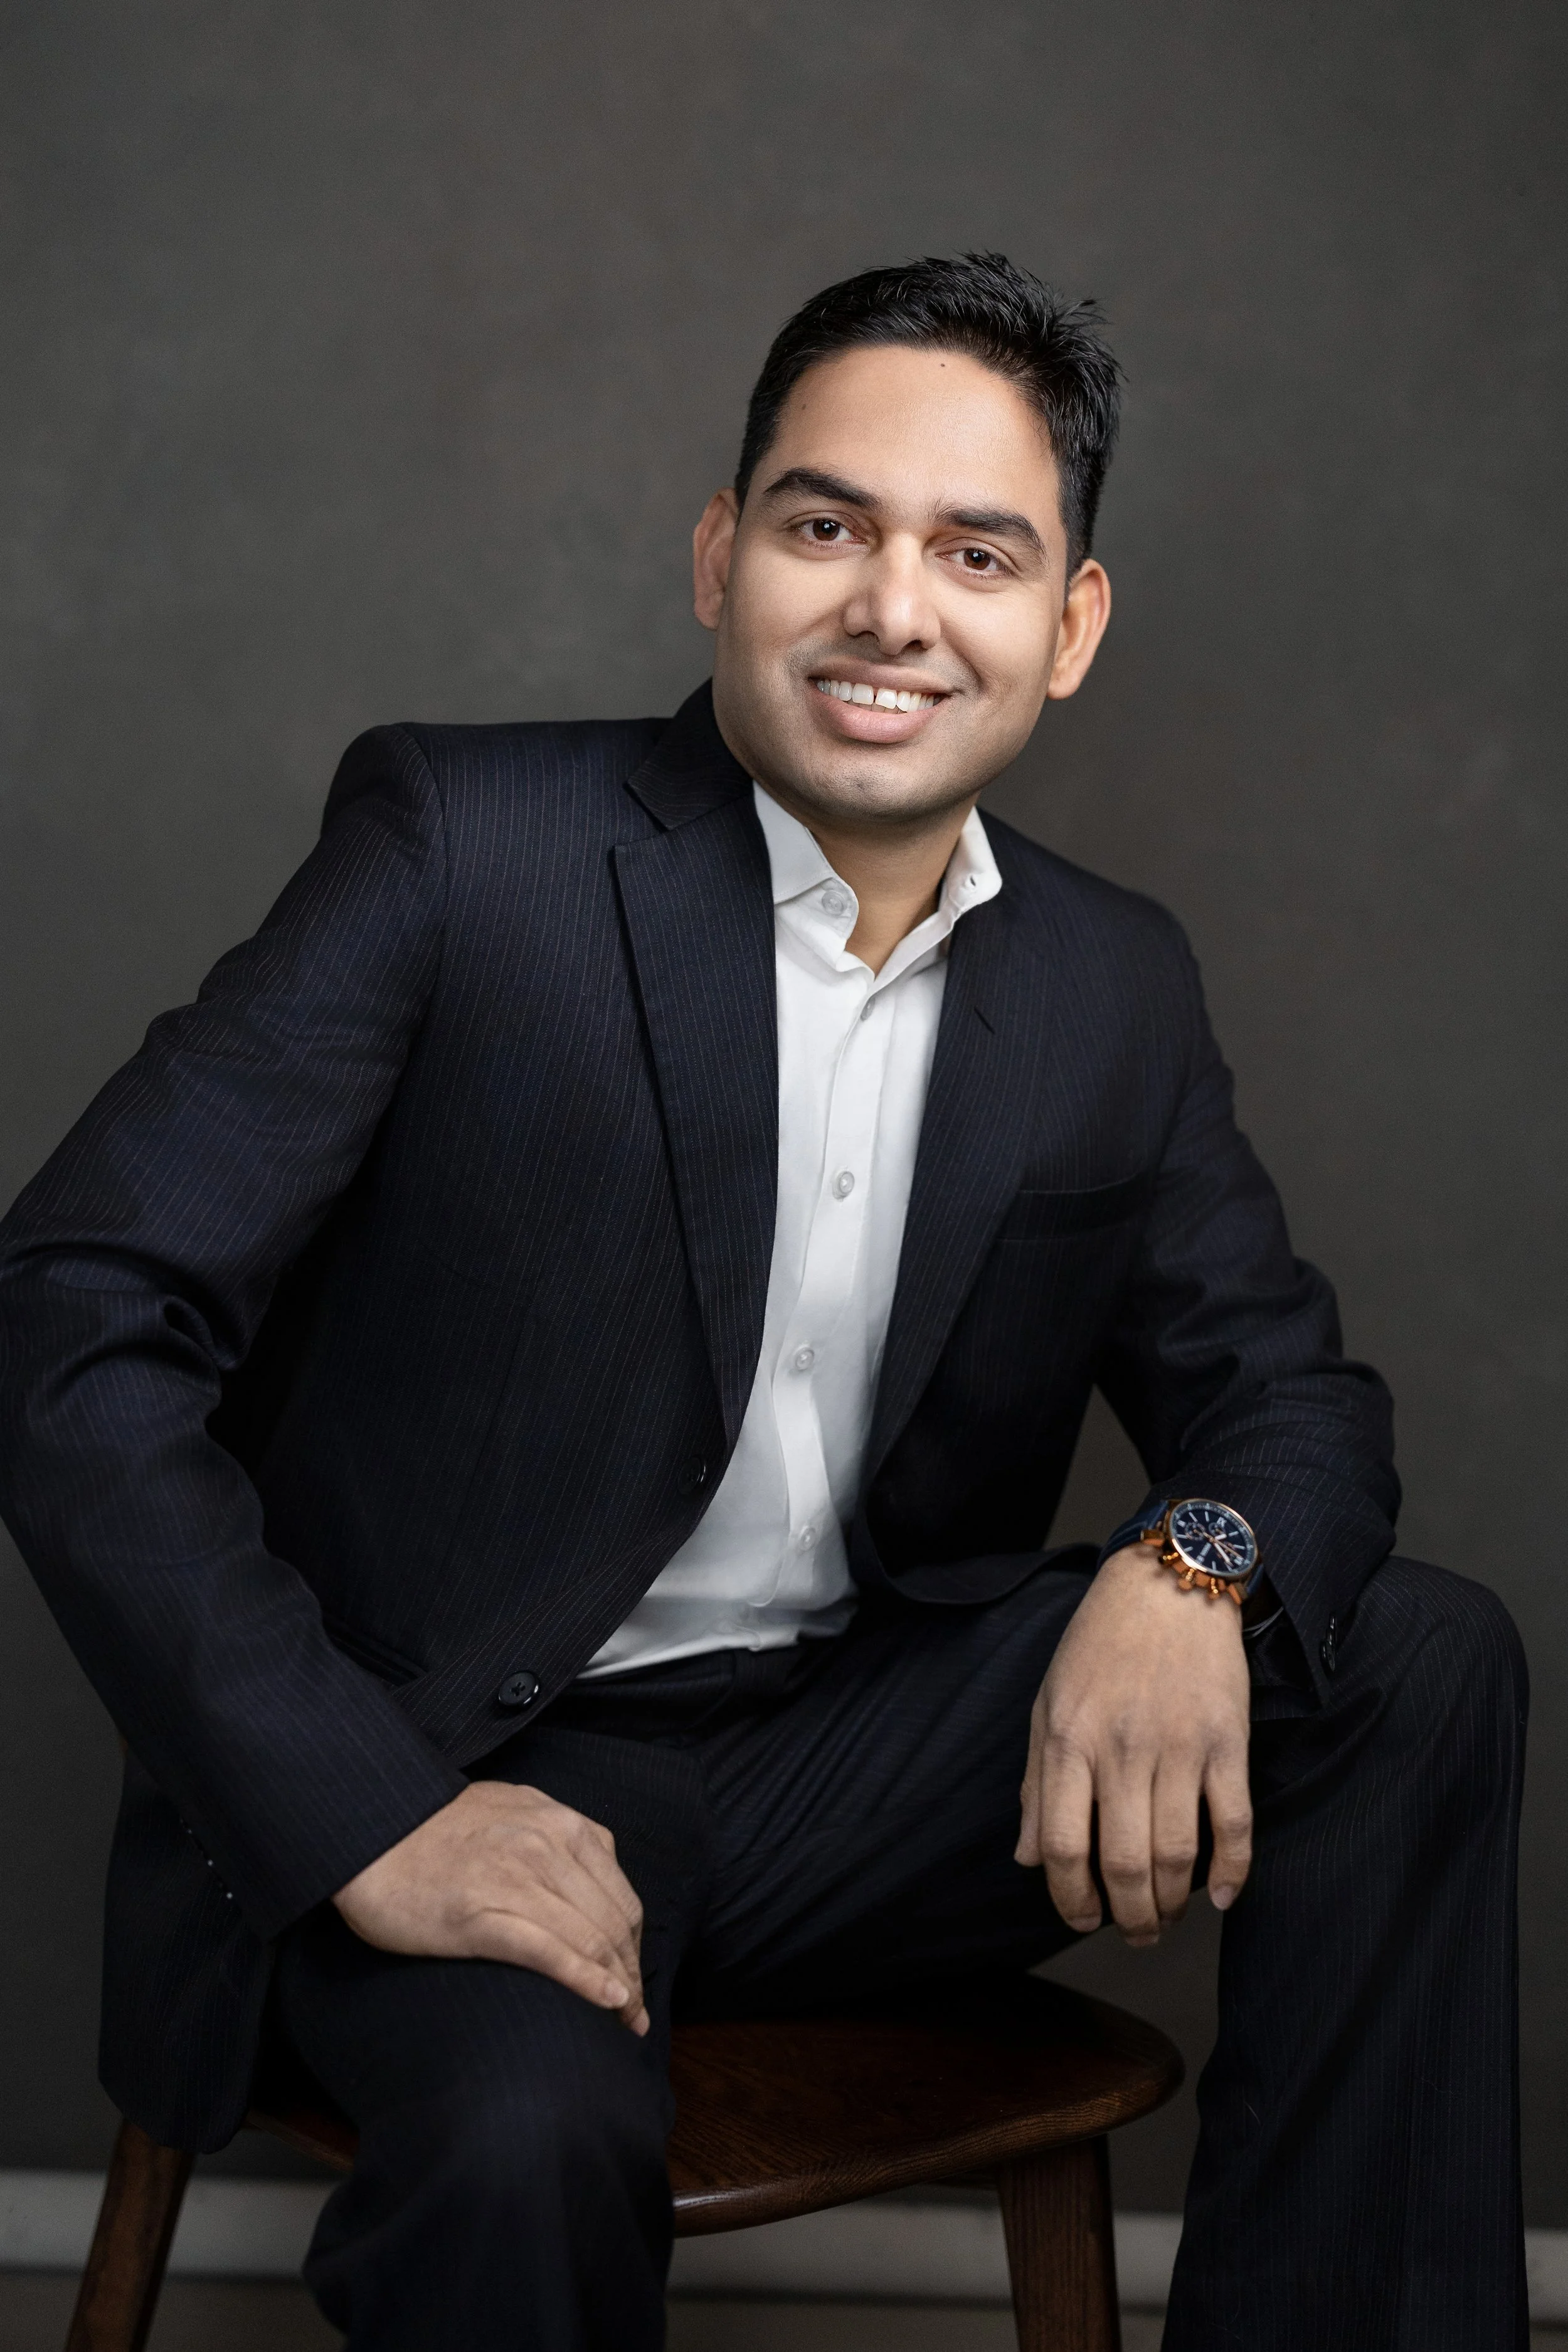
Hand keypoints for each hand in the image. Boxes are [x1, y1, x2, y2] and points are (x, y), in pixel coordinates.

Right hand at [334, 1782, 648, 2032]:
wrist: (369, 1834)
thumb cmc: (435, 1831)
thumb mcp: (512, 1808)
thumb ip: (556, 1833)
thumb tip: (592, 1865)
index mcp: (559, 1822)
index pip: (620, 1894)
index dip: (635, 1944)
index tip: (635, 1978)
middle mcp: (546, 1845)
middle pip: (613, 1922)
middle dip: (633, 1972)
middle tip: (635, 2013)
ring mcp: (515, 1880)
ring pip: (590, 1939)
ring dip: (620, 1986)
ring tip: (625, 2021)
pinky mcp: (480, 1917)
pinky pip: (550, 1952)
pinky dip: (587, 1981)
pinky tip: (606, 2001)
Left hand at [1015, 1544, 1251, 1943]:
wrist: (1168, 1584)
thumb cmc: (1099, 1645)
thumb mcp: (1048, 1703)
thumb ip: (1036, 1783)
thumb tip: (1027, 1858)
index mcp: (1068, 1740)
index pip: (1061, 1849)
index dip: (1069, 1901)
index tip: (1081, 1919)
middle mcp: (1120, 1748)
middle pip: (1124, 1864)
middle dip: (1129, 1918)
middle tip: (1134, 1934)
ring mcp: (1177, 1746)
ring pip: (1178, 1855)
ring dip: (1173, 1904)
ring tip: (1167, 1918)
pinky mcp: (1226, 1741)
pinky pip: (1234, 1824)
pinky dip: (1231, 1873)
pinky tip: (1219, 1897)